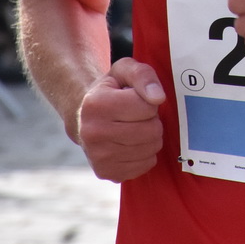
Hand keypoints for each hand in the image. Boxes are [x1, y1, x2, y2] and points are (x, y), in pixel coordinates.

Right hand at [75, 57, 165, 181]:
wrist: (86, 117)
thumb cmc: (111, 91)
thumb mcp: (125, 70)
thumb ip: (143, 76)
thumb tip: (158, 98)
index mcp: (96, 104)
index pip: (147, 107)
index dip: (148, 101)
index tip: (135, 99)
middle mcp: (93, 133)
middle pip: (151, 130)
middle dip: (152, 120)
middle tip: (138, 116)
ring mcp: (98, 156)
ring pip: (151, 149)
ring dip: (151, 137)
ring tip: (135, 128)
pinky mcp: (106, 173)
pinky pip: (146, 165)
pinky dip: (146, 154)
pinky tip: (132, 144)